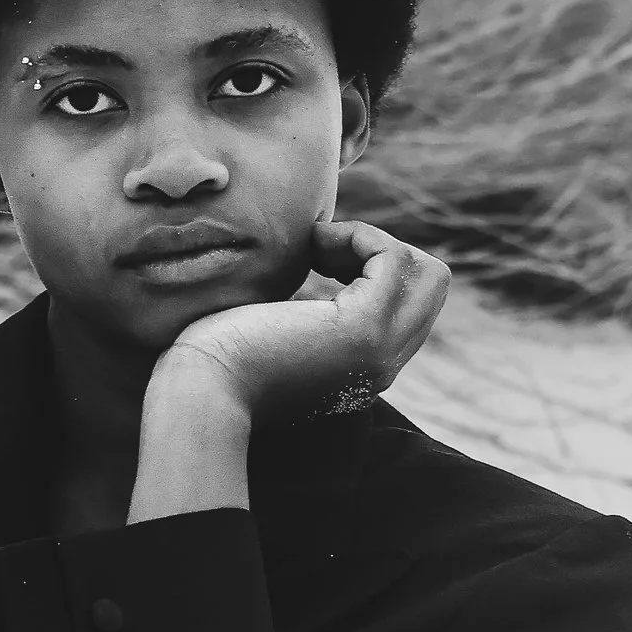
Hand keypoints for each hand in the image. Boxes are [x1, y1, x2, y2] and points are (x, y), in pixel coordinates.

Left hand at [150, 223, 452, 434]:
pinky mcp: (364, 332)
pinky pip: (394, 260)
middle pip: (432, 289)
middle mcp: (383, 367)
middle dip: (386, 252)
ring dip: (374, 243)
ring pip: (428, 274)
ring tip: (319, 247)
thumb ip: (312, 307)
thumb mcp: (280, 327)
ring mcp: (380, 352)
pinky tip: (314, 245)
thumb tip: (320, 253)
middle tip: (325, 252)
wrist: (198, 394)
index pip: (408, 307)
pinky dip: (359, 237)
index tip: (317, 261)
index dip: (372, 270)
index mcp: (364, 370)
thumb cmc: (218, 362)